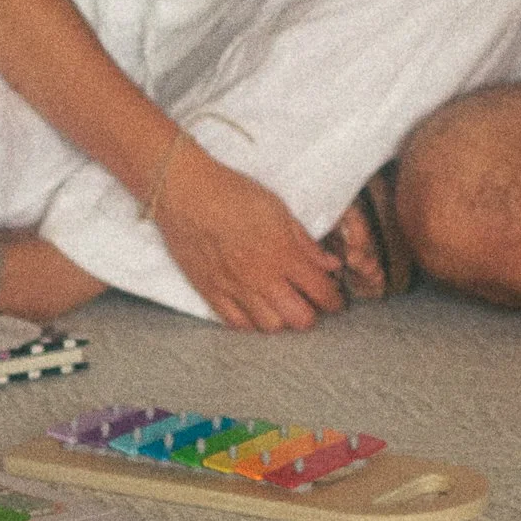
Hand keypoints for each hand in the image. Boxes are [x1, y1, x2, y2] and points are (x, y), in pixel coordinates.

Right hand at [151, 140, 343, 330]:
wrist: (185, 193)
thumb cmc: (233, 193)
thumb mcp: (279, 209)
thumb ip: (305, 242)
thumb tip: (329, 263)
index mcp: (284, 254)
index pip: (321, 292)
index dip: (334, 301)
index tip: (335, 300)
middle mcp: (262, 277)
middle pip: (300, 319)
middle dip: (311, 315)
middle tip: (310, 305)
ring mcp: (235, 288)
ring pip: (270, 326)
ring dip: (281, 320)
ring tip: (282, 307)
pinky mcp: (210, 292)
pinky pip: (236, 323)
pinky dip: (250, 323)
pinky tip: (254, 311)